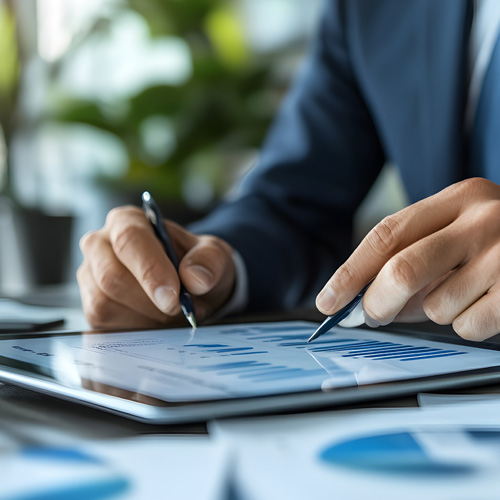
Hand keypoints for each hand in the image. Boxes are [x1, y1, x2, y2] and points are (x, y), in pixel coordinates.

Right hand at [77, 206, 235, 329]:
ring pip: (105, 304)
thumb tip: (195, 278)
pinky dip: (135, 330)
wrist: (191, 289)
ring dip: (145, 318)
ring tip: (170, 314)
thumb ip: (210, 261)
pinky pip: (104, 325)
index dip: (150, 270)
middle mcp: (100, 245)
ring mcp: (90, 277)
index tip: (173, 297)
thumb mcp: (215, 256)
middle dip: (150, 301)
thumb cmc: (196, 265)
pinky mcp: (90, 306)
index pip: (129, 240)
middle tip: (179, 310)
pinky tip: (154, 322)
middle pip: (111, 276)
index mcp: (127, 221)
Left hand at [316, 178, 499, 340]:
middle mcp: (484, 219)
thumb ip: (413, 257)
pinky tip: (489, 302)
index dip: (350, 272)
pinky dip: (468, 324)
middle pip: (403, 270)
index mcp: (459, 198)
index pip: (386, 235)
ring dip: (437, 311)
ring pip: (436, 307)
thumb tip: (365, 301)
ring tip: (466, 291)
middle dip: (378, 303)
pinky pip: (470, 326)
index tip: (327, 300)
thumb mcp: (458, 231)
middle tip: (373, 315)